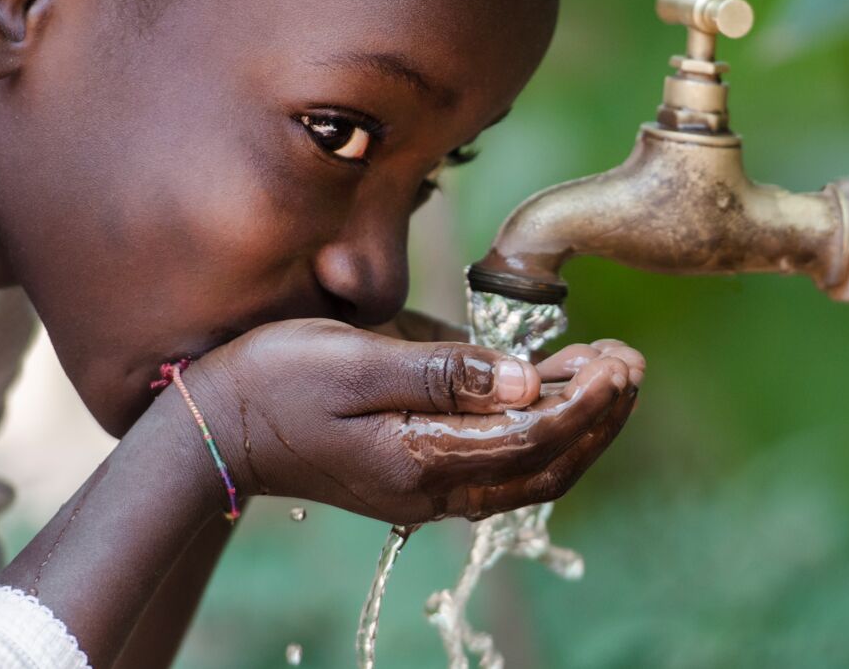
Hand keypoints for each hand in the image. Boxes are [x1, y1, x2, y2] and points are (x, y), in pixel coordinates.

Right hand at [182, 319, 643, 524]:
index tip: (619, 361)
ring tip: (611, 372)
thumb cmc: (278, 379)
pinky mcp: (420, 472)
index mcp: (422, 459)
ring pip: (529, 471)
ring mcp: (428, 487)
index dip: (585, 401)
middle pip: (544, 465)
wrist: (217, 426)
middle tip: (631, 363)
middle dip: (597, 416)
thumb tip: (527, 380)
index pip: (532, 439)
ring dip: (578, 426)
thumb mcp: (358, 360)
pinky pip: (501, 463)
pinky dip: (542, 432)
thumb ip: (445, 372)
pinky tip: (557, 390)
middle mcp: (434, 487)